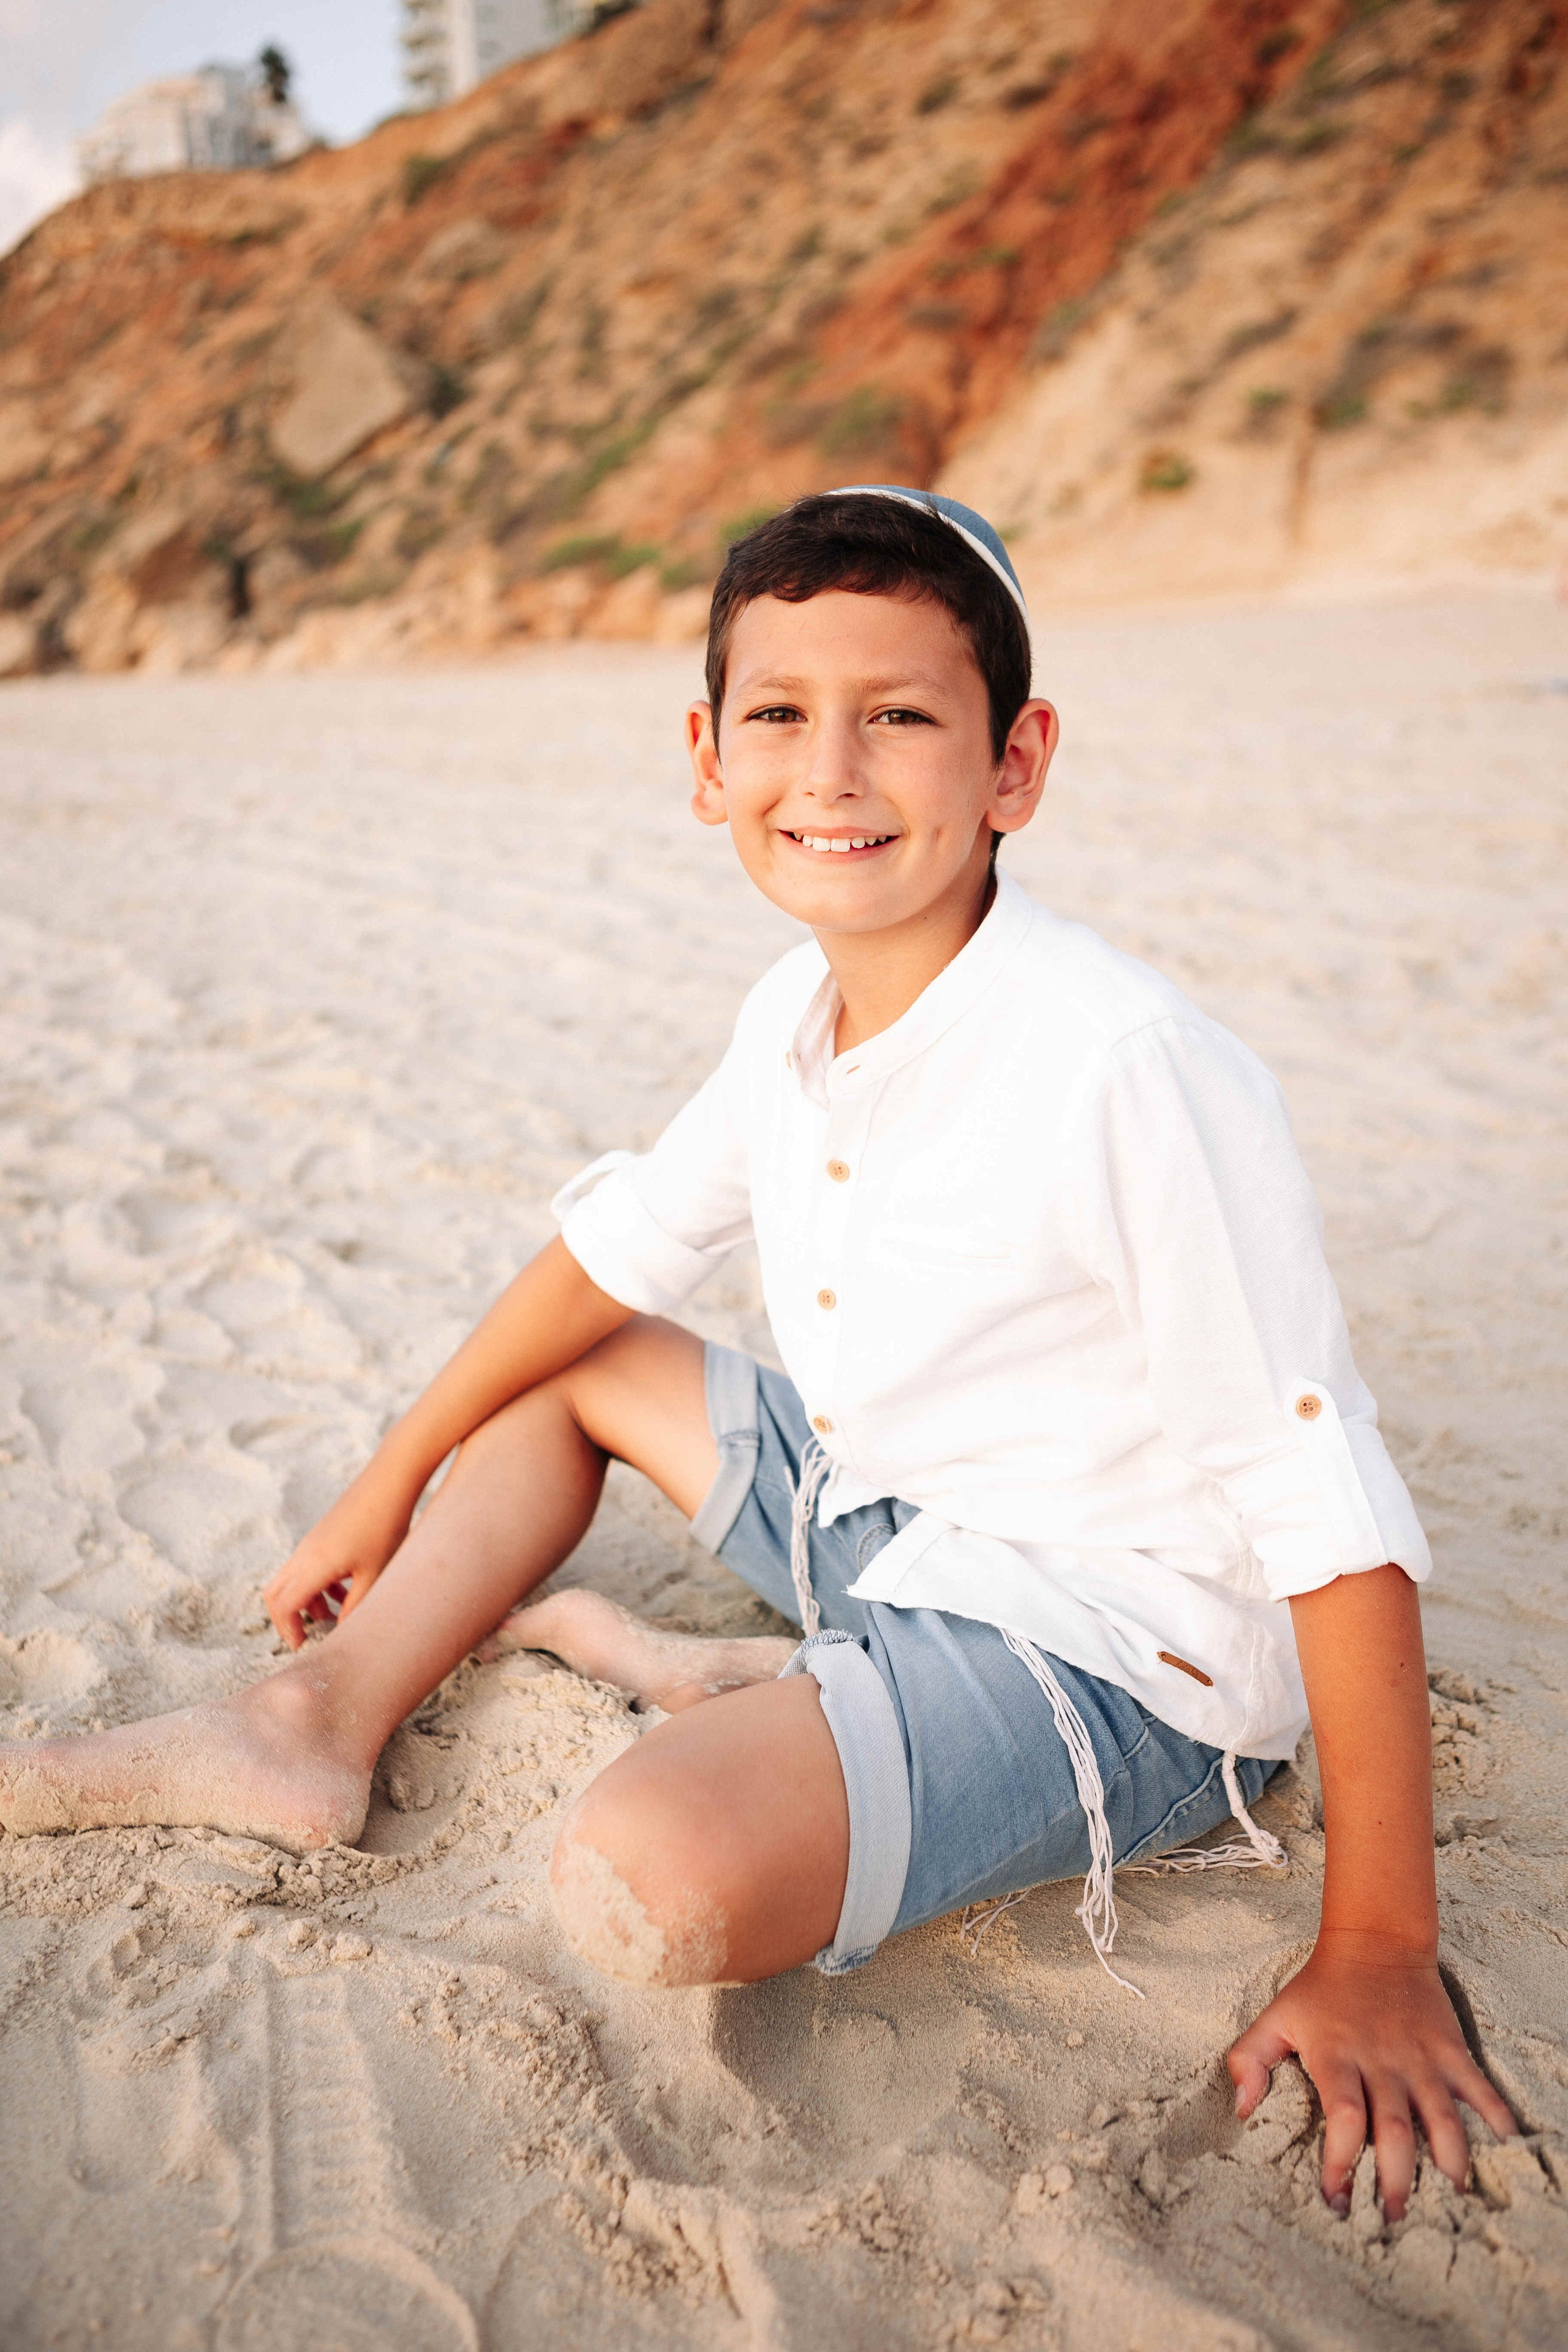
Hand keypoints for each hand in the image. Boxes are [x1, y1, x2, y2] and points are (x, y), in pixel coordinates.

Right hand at [262, 1465, 420, 1648]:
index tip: (304, 1646)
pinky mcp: (321, 1534)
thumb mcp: (375, 1574)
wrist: (389, 1481)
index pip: (284, 1606)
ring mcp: (311, 1542)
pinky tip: (345, 1591)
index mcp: (314, 1565)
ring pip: (291, 1579)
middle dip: (286, 1619)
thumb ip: (356, 1608)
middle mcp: (304, 1553)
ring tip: (335, 1616)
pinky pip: (305, 1566)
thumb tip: (341, 1633)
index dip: (288, 1631)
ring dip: (306, 1601)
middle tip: (307, 1636)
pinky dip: (316, 1584)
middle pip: (275, 1593)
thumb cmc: (386, 1527)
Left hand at [1227, 1932, 1516, 2220]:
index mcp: (1337, 2058)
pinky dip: (1495, 2118)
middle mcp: (1382, 2062)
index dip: (1340, 2162)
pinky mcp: (1450, 2049)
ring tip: (1449, 2200)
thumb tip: (1241, 2111)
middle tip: (1394, 2218)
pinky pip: (1479, 2088)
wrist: (1375, 1942)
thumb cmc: (1320, 1988)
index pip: (1344, 2119)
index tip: (1336, 2198)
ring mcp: (1420, 2057)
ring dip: (1449, 2162)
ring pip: (1442, 2118)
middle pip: (1395, 2131)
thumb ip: (1250, 2060)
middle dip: (1396, 2180)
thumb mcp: (1275, 2017)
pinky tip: (1503, 2148)